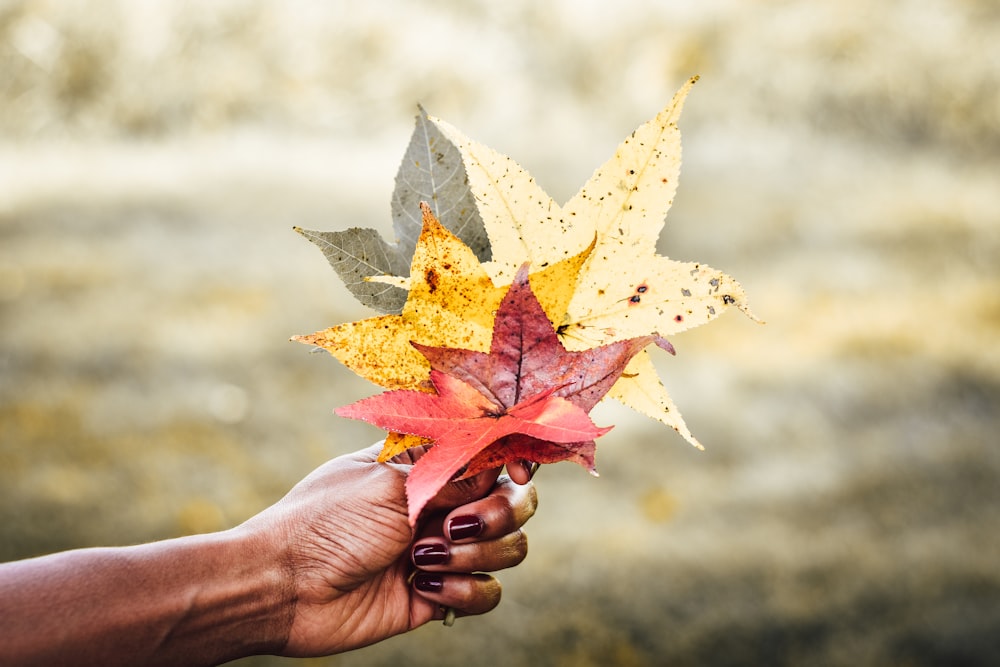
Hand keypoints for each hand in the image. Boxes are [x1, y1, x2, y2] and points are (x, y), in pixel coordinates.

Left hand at [241, 443, 536, 655]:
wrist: (284, 587)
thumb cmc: (326, 522)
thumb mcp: (391, 485)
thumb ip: (454, 474)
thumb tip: (506, 464)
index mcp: (428, 464)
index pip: (492, 453)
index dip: (516, 460)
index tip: (519, 472)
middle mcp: (441, 503)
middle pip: (514, 501)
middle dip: (498, 514)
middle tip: (454, 526)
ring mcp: (443, 550)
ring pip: (508, 549)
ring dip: (475, 555)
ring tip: (421, 561)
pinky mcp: (439, 595)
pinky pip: (486, 594)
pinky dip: (465, 592)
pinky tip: (424, 589)